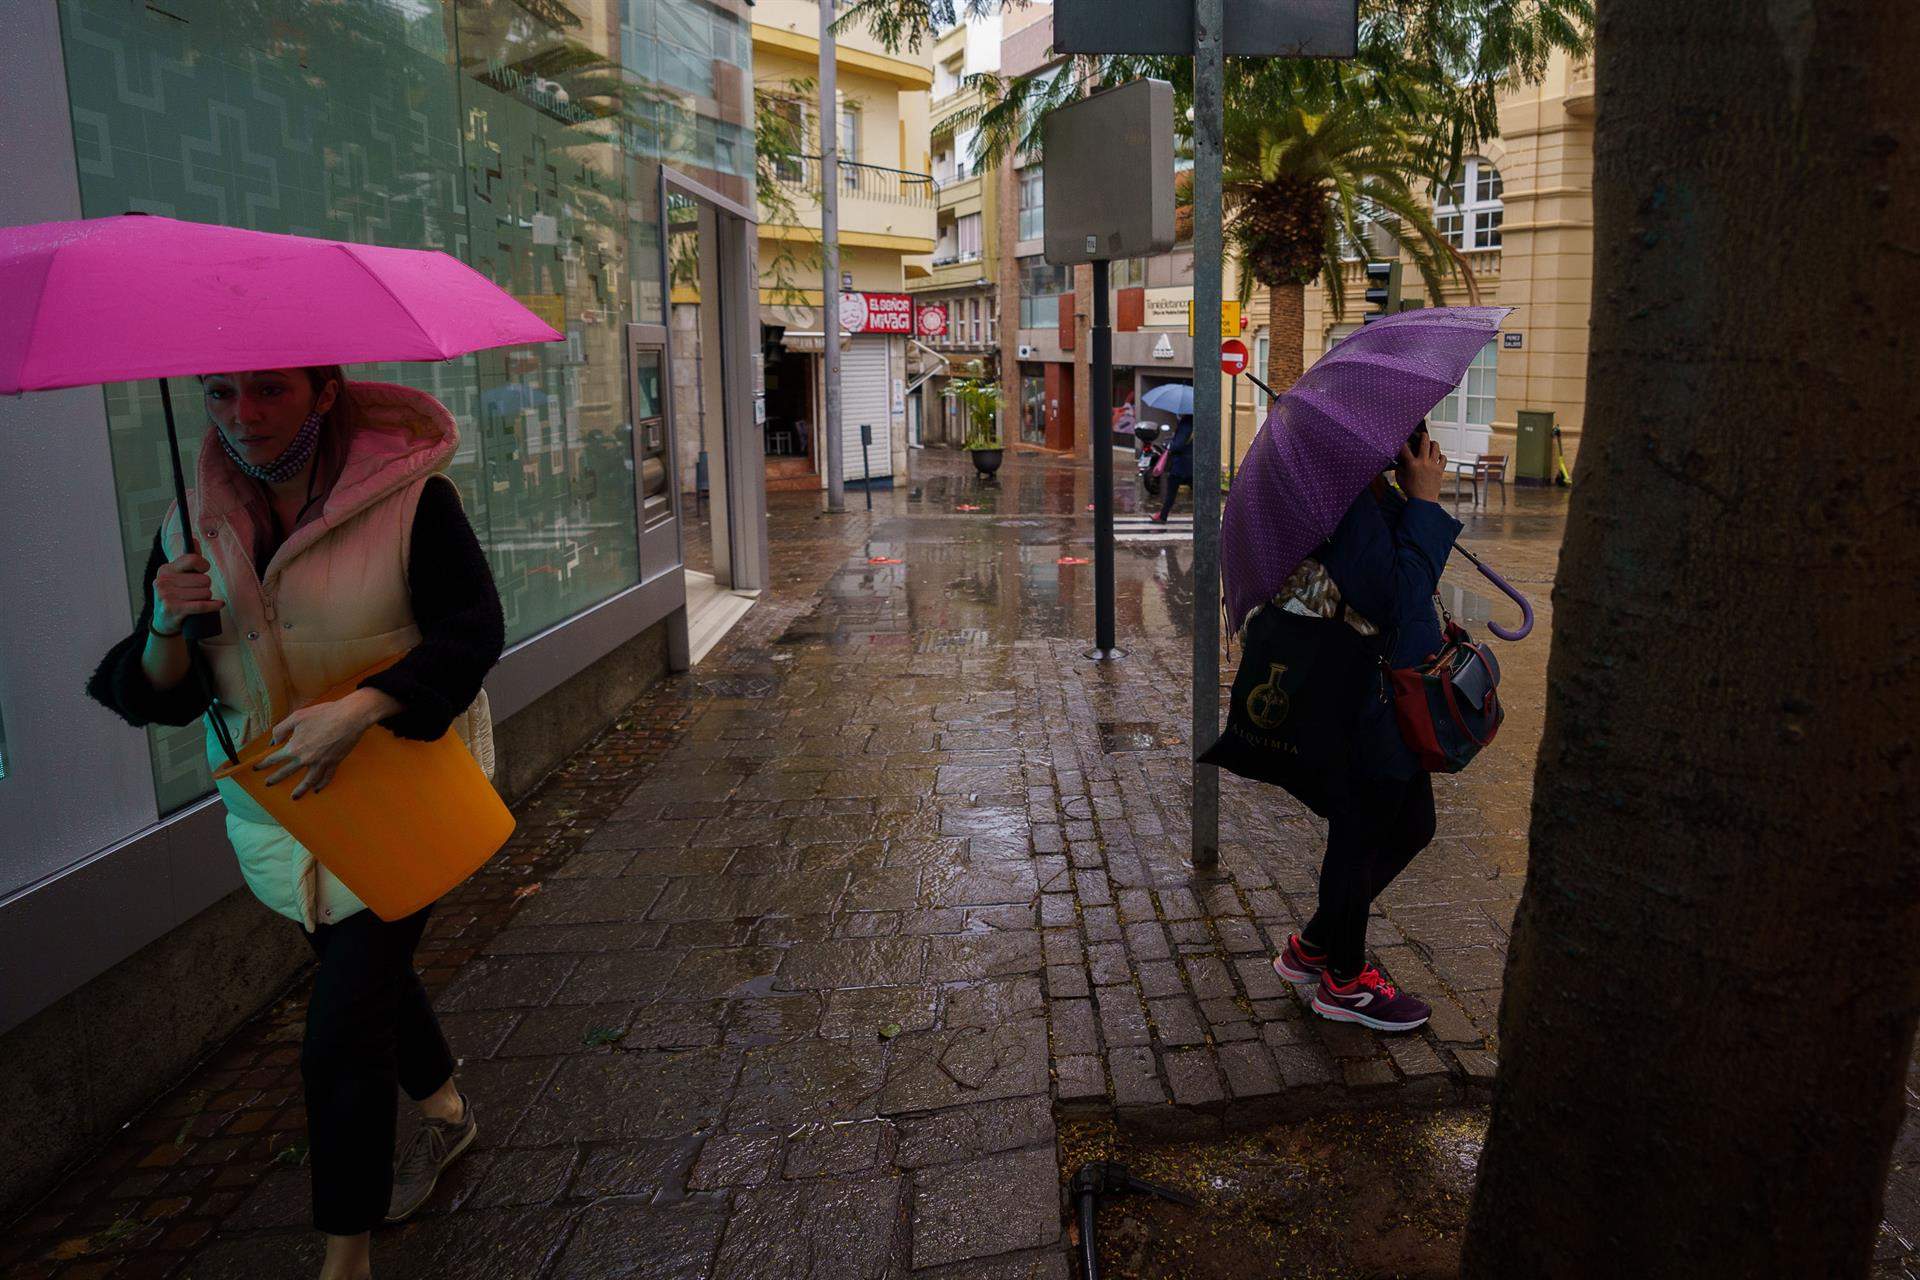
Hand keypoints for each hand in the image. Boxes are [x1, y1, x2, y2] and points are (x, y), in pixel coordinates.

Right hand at [152, 554, 223, 634]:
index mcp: (165, 569)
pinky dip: (213, 605)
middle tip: (197, 592)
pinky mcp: (173, 609)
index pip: (192, 559)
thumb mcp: (177, 576)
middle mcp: (164, 581)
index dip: (203, 565)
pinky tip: (219, 604)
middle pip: (204, 579)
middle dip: (206, 586)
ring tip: (196, 601)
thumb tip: (194, 539)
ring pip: (205, 593)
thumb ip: (188, 560)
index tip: (204, 570)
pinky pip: (202, 605)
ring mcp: (167, 596)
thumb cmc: (175, 596)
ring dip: (206, 598)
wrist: (163, 621)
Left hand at [255, 693, 385, 798]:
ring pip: (308, 781)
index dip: (264, 764)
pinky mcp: (334, 762)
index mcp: (294, 747)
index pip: (274, 759)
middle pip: (287, 772)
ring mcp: (321, 763)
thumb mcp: (297, 716)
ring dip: (300, 790)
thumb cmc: (323, 713)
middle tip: (268, 784)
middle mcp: (305, 759)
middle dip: (276, 778)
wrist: (350, 717)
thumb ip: (281, 729)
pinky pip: (326, 777)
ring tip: (294, 797)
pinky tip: (317, 789)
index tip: (256, 768)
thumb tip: (274, 742)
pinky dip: (321, 784)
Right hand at [1397, 434, 1446, 503]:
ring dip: (1433, 443)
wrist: (1424, 500)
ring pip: (1436, 447)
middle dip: (1423, 435)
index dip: (1403, 442)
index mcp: (1412, 464)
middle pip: (1425, 442)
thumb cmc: (1411, 491)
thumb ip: (1399, 468)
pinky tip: (1437, 457)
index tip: (1403, 440)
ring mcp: (1433, 465)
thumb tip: (1399, 461)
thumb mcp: (1400, 479)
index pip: (1405, 448)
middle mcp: (1423, 462)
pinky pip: (1443, 458)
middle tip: (1422, 434)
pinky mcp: (1440, 470)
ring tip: (1431, 443)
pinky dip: (1441, 455)